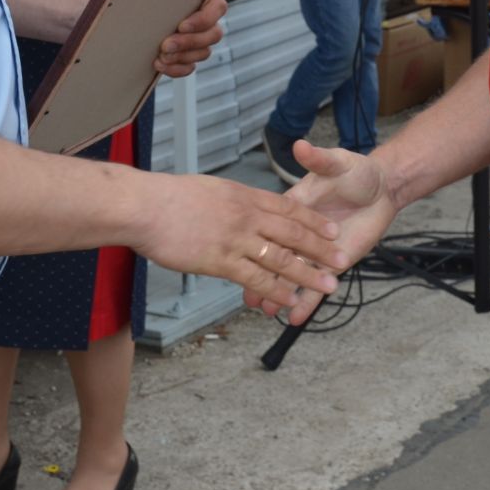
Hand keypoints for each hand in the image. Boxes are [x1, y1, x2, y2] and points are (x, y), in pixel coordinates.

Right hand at [136, 172, 344, 315]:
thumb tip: (238, 206)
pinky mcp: (221, 260)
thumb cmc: (168, 197)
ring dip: (308, 274)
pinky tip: (290, 301)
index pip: (288, 208)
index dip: (313, 220)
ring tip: (329, 285)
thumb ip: (230, 201)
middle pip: (294, 233)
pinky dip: (276, 291)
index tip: (332, 228)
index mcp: (244, 196)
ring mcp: (236, 239)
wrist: (146, 205)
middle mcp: (247, 216)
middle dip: (321, 248)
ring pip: (282, 258)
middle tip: (343, 259)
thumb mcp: (209, 189)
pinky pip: (256, 278)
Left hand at [154, 0, 226, 76]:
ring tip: (161, 56)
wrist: (139, 13)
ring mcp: (201, 40)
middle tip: (165, 45)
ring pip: (204, 52)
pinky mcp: (190, 56)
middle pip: (213, 35)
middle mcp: (208, 20)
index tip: (181, 26)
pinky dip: (177, 69)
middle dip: (188, 42)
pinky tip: (161, 65)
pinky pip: (192, 67)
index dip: (202, 20)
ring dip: (182, 57)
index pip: (218, 8)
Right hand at [242, 141, 399, 324]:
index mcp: (293, 206)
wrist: (383, 188)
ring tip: (262, 310)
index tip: (238, 250)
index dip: (257, 239)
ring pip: (293, 276)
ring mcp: (315, 251)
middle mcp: (298, 233)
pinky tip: (295, 318)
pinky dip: (308, 302)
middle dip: (262, 275)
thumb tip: (302, 146)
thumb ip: (319, 159)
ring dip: (278, 293)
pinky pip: (318, 286)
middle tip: (245, 294)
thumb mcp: (338, 162)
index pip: (272, 225)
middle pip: (277, 256)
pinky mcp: (332, 263)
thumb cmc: (357, 172)